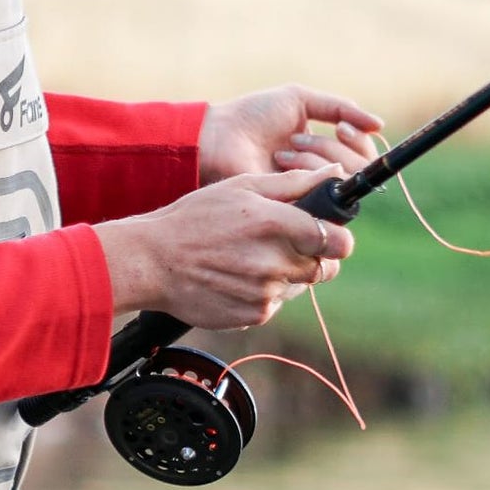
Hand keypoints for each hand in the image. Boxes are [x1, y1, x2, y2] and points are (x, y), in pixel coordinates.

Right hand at [98, 165, 355, 330]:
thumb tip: (334, 175)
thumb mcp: (240, 187)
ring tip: (245, 261)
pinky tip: (233, 279)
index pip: (338, 241)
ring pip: (296, 287)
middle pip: (322, 268)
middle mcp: (275, 262)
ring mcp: (265, 292)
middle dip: (308, 257)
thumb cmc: (193, 219)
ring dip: (281, 276)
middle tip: (276, 246)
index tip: (328, 237)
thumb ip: (293, 183)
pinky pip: (272, 305)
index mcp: (278, 224)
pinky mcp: (252, 314)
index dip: (338, 239)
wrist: (151, 262)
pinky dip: (260, 294)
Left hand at [200, 84, 381, 183]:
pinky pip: (320, 193)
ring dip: (317, 157)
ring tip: (284, 149)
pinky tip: (283, 158)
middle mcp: (318, 175)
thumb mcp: (301, 100)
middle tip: (299, 139)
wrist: (221, 135)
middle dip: (333, 148)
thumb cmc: (254, 116)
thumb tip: (379, 125)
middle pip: (357, 168)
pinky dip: (307, 170)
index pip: (362, 153)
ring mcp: (305, 192)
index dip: (358, 140)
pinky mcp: (291, 206)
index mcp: (323, 150)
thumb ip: (341, 108)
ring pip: (341, 179)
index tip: (341, 126)